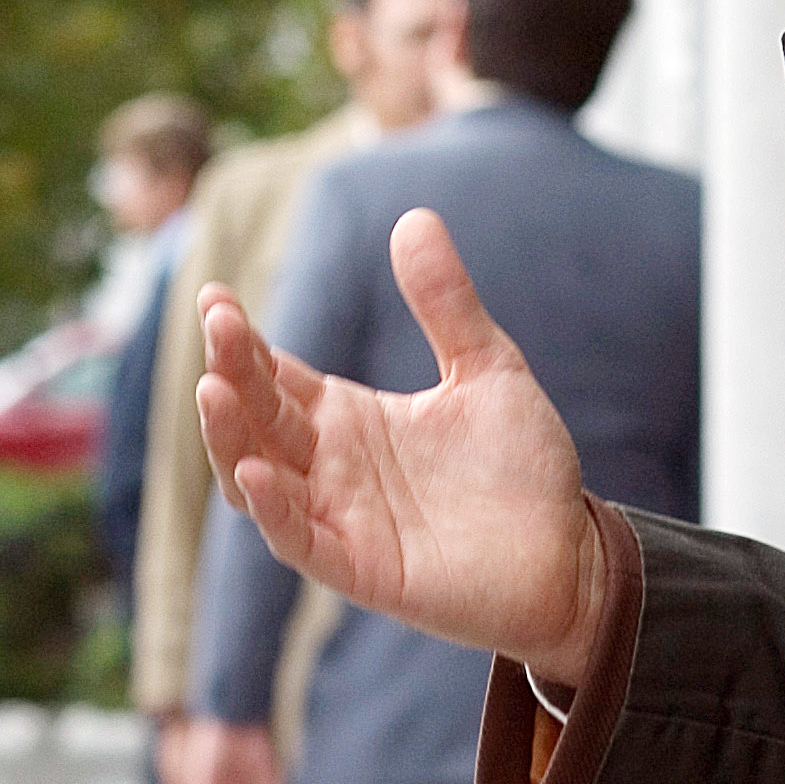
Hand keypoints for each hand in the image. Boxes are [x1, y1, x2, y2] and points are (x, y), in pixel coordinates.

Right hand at [196, 207, 606, 687]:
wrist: (572, 554)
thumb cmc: (522, 467)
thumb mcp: (487, 367)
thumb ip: (446, 302)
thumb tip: (414, 216)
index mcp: (348, 418)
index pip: (274, 374)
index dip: (239, 340)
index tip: (214, 296)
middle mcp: (330, 466)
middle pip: (258, 415)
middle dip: (230, 370)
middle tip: (218, 322)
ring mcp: (340, 518)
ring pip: (257, 477)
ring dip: (229, 436)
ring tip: (212, 389)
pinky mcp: (360, 568)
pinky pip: (299, 540)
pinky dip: (271, 509)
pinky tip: (255, 471)